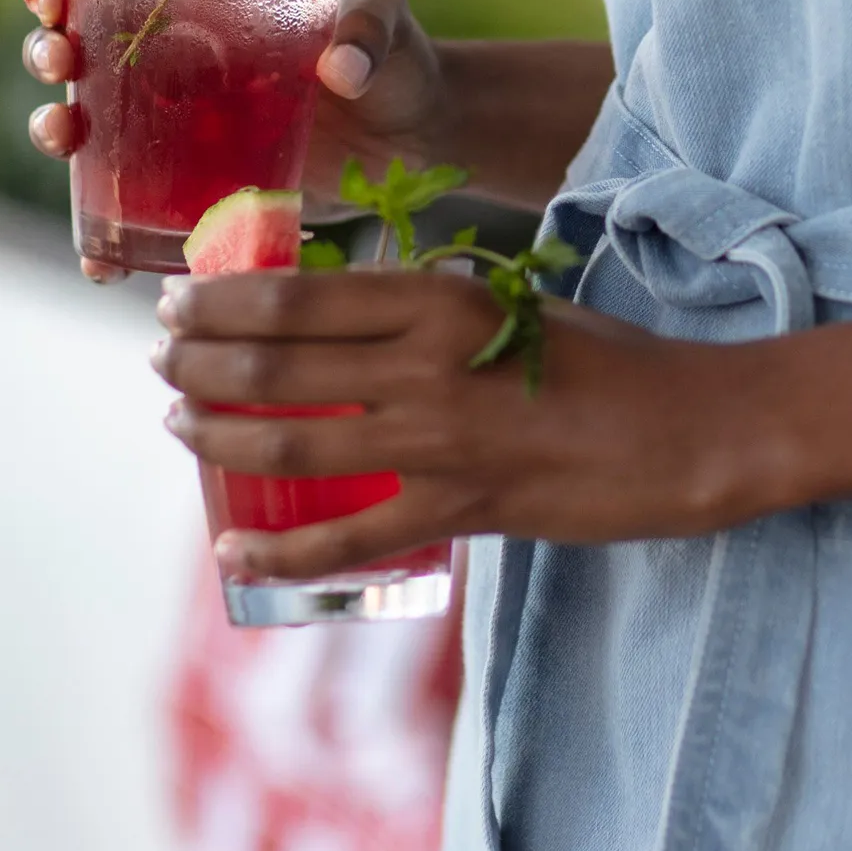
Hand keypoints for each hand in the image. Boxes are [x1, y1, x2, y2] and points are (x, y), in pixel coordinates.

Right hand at [21, 0, 451, 274]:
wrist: (425, 137)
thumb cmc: (400, 62)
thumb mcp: (386, 28)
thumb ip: (368, 31)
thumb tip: (342, 67)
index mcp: (215, 13)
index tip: (55, 0)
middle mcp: (187, 74)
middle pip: (93, 61)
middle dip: (54, 59)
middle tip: (60, 66)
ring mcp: (192, 138)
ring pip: (100, 137)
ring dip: (62, 138)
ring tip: (61, 141)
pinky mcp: (210, 196)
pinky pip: (144, 220)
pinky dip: (111, 245)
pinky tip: (99, 264)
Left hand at [150, 266, 776, 578]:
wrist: (692, 427)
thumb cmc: (610, 358)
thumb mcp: (513, 309)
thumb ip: (434, 318)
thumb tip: (350, 326)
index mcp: (441, 299)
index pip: (302, 297)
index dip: (223, 302)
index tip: (176, 302)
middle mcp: (427, 364)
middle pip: (279, 364)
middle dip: (200, 363)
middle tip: (159, 361)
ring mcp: (440, 442)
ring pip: (293, 444)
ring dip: (219, 437)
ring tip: (176, 426)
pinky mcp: (462, 511)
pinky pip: (348, 539)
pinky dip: (280, 553)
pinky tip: (232, 551)